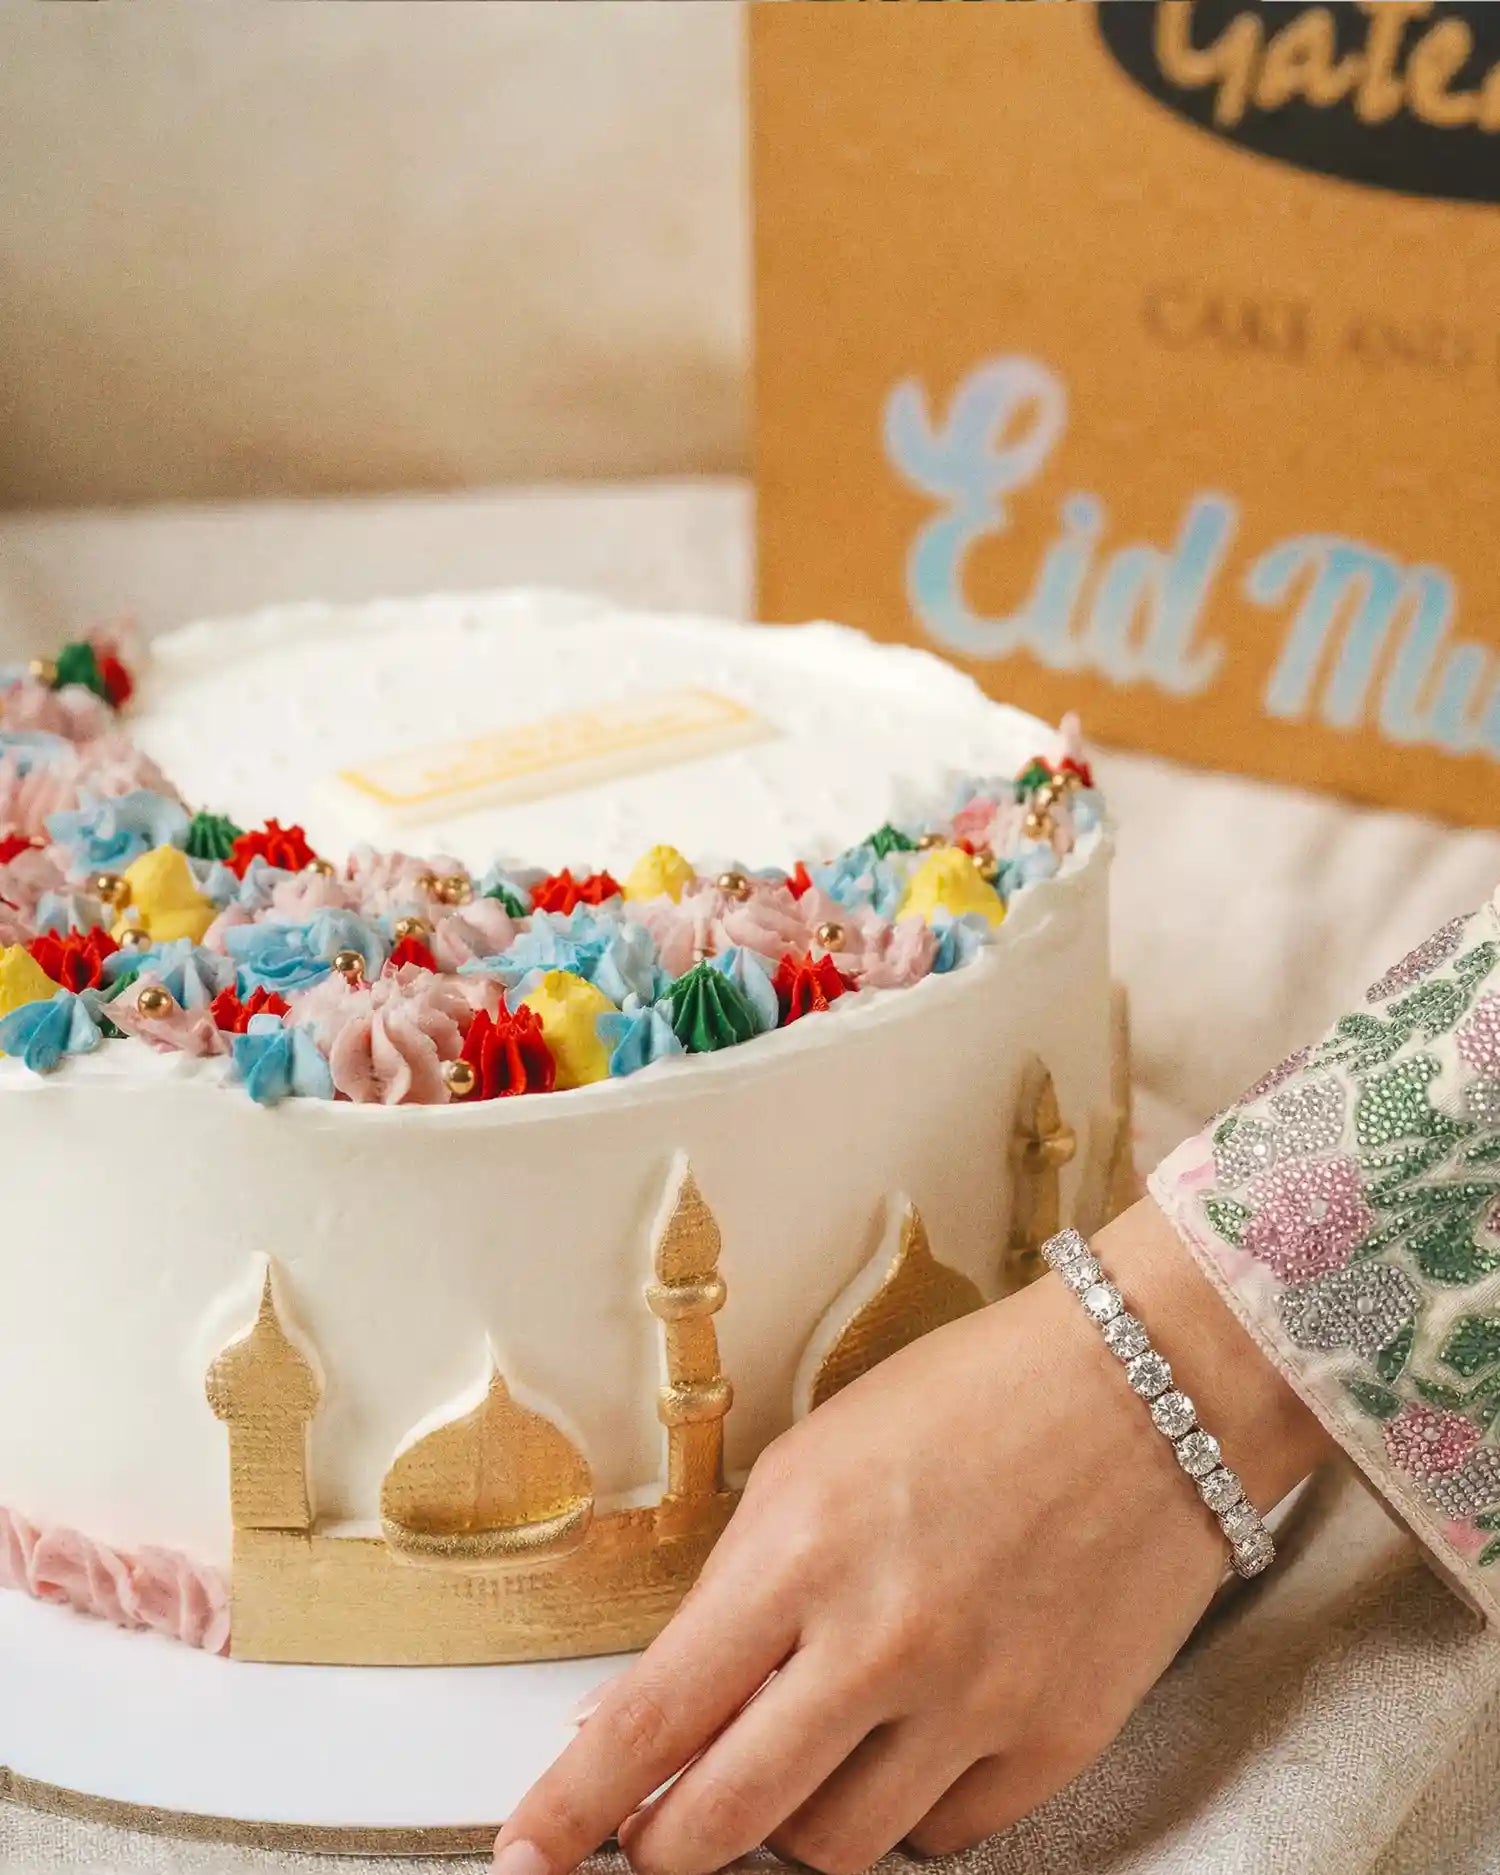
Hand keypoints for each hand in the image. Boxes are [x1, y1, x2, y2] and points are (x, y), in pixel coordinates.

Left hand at [494, 1199, 1332, 1874]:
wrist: (1145, 1388)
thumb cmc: (972, 1397)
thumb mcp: (816, 1459)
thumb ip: (736, 1587)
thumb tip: (658, 1701)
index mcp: (800, 1551)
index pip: (653, 1717)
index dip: (575, 1804)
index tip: (528, 1851)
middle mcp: (879, 1642)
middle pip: (726, 1822)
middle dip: (666, 1846)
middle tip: (655, 1836)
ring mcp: (973, 1704)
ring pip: (834, 1849)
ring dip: (793, 1823)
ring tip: (804, 1753)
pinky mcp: (1054, 1742)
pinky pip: (943, 1838)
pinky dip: (904, 1808)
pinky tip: (907, 1742)